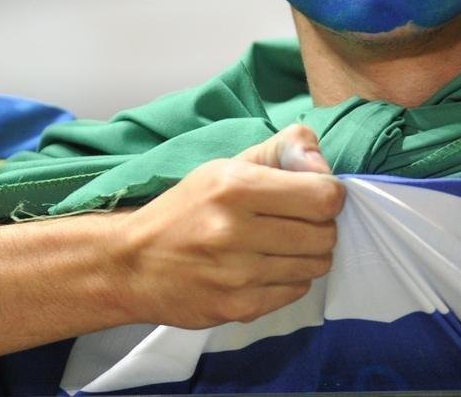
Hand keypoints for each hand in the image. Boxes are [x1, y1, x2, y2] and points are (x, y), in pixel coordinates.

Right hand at [111, 123, 344, 327]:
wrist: (132, 264)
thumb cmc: (187, 209)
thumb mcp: (226, 165)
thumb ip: (283, 152)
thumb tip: (324, 166)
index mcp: (235, 186)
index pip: (324, 196)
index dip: (328, 194)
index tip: (312, 194)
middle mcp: (236, 231)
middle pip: (325, 234)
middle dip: (320, 226)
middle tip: (296, 221)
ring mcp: (237, 275)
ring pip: (317, 265)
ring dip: (307, 254)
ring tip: (279, 244)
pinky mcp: (238, 308)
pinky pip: (296, 291)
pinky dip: (289, 278)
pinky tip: (265, 268)